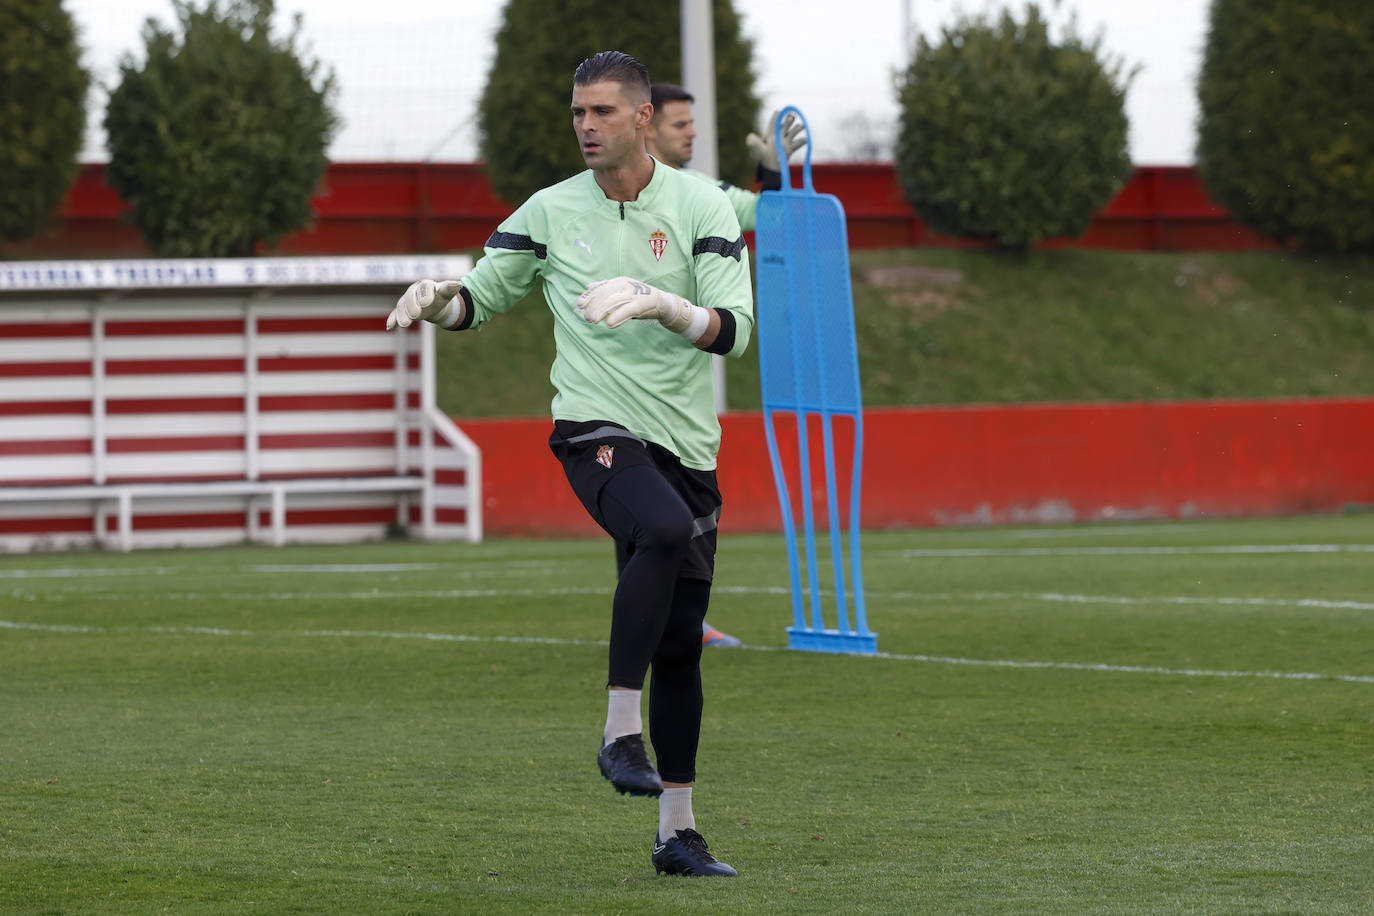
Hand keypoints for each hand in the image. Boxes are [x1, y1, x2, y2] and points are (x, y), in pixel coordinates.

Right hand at [387, 279, 462, 329]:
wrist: (432, 303)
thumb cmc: (440, 297)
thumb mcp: (447, 294)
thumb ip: (450, 289)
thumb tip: (459, 284)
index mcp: (426, 284)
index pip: (425, 287)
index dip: (426, 294)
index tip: (427, 303)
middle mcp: (413, 290)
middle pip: (410, 296)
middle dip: (412, 306)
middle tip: (416, 316)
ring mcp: (406, 300)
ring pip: (402, 306)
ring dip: (402, 315)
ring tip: (405, 324)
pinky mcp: (402, 310)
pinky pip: (395, 313)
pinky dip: (393, 320)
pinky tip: (390, 327)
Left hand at [577, 276, 697, 333]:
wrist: (661, 302)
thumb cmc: (637, 298)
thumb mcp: (620, 291)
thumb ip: (605, 289)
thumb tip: (588, 286)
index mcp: (619, 281)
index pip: (600, 288)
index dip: (589, 296)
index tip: (579, 304)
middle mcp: (625, 285)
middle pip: (605, 295)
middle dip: (594, 306)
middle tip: (587, 318)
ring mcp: (633, 294)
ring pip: (613, 301)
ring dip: (601, 311)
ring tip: (592, 321)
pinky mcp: (641, 304)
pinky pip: (626, 310)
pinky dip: (616, 317)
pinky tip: (608, 324)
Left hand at [745, 110, 805, 171]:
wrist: (771, 166)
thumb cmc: (763, 155)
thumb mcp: (756, 149)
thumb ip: (753, 143)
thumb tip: (750, 136)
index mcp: (771, 132)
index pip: (774, 121)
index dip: (777, 116)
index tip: (779, 112)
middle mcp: (780, 134)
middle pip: (786, 124)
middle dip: (789, 120)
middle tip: (791, 118)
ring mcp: (787, 140)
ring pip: (794, 131)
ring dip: (797, 128)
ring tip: (800, 126)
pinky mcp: (791, 148)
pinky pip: (798, 143)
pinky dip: (802, 141)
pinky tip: (804, 139)